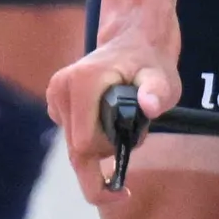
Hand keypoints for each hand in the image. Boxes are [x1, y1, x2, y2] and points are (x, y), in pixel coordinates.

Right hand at [52, 19, 181, 201]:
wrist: (133, 38)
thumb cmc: (150, 60)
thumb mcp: (162, 77)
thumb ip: (157, 92)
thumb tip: (151, 107)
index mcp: (82, 83)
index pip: (85, 144)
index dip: (106, 162)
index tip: (124, 180)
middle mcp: (62, 88)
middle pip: (76, 150)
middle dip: (103, 158)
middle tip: (132, 143)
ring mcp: (56, 95)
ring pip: (73, 146)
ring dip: (99, 147)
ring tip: (123, 125)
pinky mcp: (55, 101)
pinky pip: (72, 136)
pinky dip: (92, 139)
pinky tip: (109, 122)